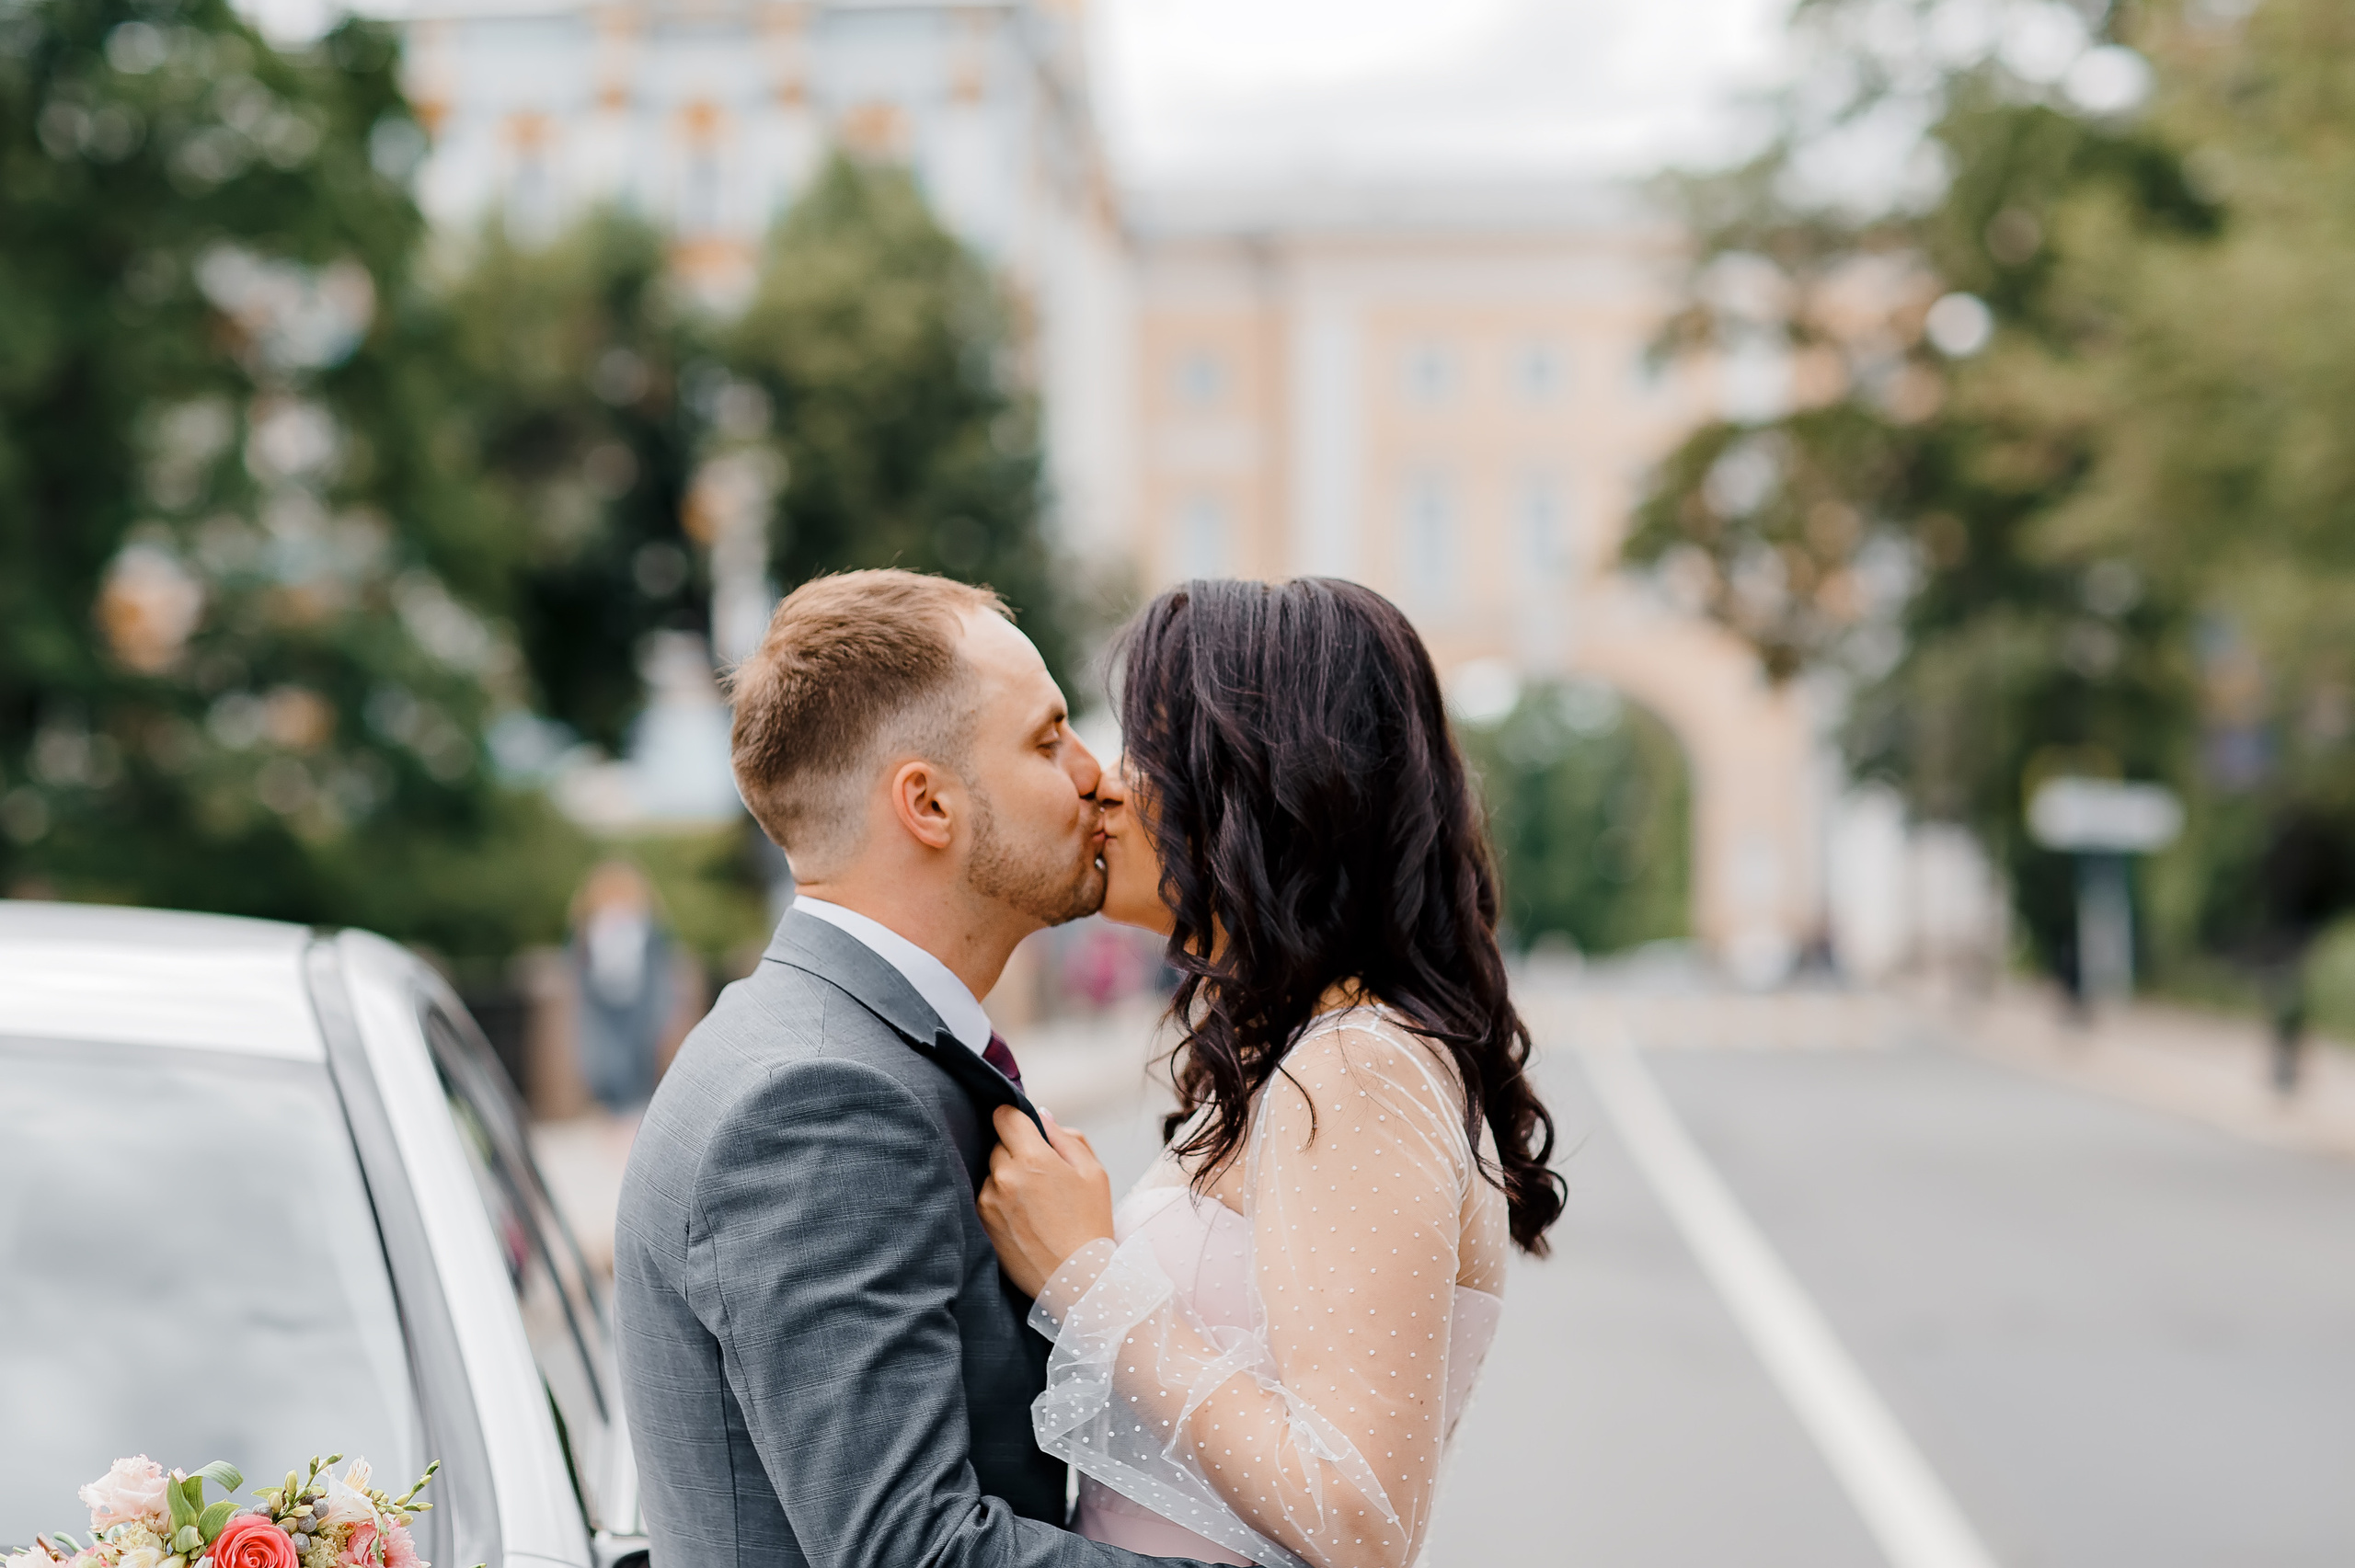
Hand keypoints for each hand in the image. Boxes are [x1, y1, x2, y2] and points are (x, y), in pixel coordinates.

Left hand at [977, 1105, 1114, 1297]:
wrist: (1078, 1280)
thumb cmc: (1090, 1225)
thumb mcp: (1093, 1172)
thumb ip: (1065, 1137)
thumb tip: (1042, 1115)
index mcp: (1032, 1158)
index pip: (1004, 1115)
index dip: (1015, 1118)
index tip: (1024, 1129)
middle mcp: (1004, 1176)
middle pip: (999, 1144)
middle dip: (1017, 1152)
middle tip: (1042, 1176)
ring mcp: (988, 1202)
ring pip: (992, 1172)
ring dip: (1007, 1178)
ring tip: (1035, 1204)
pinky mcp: (982, 1224)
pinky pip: (986, 1198)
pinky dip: (1000, 1202)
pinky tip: (1024, 1220)